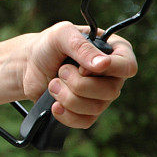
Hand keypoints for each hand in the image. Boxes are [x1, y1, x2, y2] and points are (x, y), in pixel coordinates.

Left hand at [22, 21, 137, 128]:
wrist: (28, 65)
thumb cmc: (48, 45)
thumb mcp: (61, 35)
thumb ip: (81, 45)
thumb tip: (103, 65)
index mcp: (114, 51)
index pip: (128, 67)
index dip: (107, 69)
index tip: (81, 67)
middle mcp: (112, 75)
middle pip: (111, 91)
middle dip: (78, 83)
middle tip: (61, 71)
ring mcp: (100, 96)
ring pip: (96, 108)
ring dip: (67, 96)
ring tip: (53, 83)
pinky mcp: (86, 112)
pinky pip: (85, 121)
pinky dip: (66, 114)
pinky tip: (55, 104)